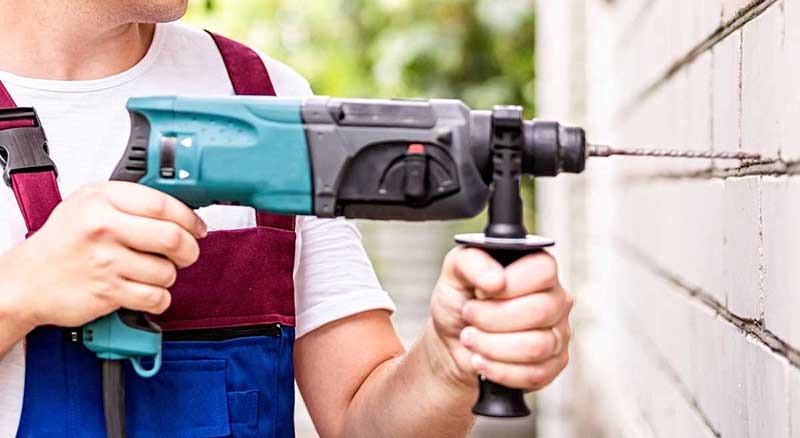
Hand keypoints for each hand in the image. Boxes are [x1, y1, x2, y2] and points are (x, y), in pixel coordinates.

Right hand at [1, 181, 205, 328]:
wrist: (27, 280)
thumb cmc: (63, 241)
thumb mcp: (89, 203)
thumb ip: (130, 201)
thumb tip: (180, 209)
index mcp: (102, 199)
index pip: (163, 204)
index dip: (189, 218)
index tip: (197, 227)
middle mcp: (103, 227)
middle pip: (172, 238)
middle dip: (189, 249)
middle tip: (187, 253)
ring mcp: (105, 261)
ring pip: (167, 271)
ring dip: (169, 276)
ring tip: (154, 272)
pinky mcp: (107, 291)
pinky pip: (155, 297)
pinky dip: (159, 298)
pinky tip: (147, 291)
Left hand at [429, 247, 572, 390]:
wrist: (452, 342)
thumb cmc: (459, 301)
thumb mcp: (455, 271)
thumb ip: (472, 261)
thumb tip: (496, 280)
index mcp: (538, 268)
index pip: (543, 271)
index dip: (508, 285)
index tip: (480, 292)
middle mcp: (556, 298)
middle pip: (540, 310)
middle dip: (492, 318)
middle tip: (469, 316)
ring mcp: (559, 333)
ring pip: (537, 346)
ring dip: (492, 346)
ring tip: (470, 338)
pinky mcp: (554, 365)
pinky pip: (536, 374)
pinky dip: (500, 371)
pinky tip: (481, 361)